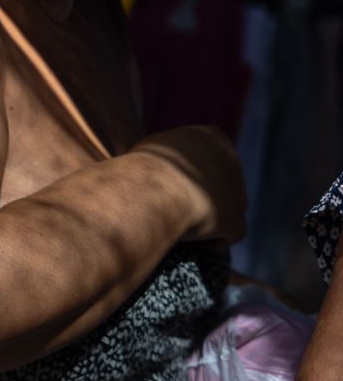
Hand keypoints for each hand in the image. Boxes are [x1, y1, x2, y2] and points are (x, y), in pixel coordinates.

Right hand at [132, 124, 247, 243]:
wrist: (150, 191)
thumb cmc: (143, 167)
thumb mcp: (153, 148)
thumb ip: (171, 155)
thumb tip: (166, 167)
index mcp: (210, 137)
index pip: (213, 151)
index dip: (199, 168)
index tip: (179, 180)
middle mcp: (231, 161)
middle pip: (224, 180)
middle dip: (207, 194)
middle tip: (180, 206)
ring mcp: (237, 192)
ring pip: (230, 207)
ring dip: (213, 217)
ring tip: (186, 226)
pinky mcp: (235, 220)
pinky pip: (229, 234)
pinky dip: (213, 241)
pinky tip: (194, 244)